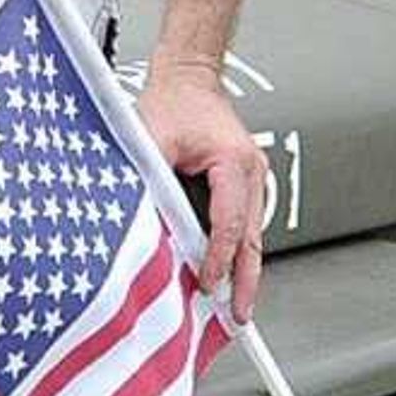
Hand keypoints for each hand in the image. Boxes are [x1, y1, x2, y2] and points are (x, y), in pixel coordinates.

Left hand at [137, 66, 267, 324]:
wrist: (188, 78)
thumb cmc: (173, 102)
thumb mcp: (151, 139)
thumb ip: (149, 180)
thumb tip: (142, 223)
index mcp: (234, 163)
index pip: (228, 224)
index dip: (217, 260)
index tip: (207, 285)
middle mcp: (251, 172)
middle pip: (252, 239)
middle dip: (247, 281)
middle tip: (239, 316)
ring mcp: (252, 179)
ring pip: (251, 235)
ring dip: (244, 270)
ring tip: (236, 306)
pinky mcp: (243, 183)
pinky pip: (243, 225)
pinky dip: (236, 252)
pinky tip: (227, 274)